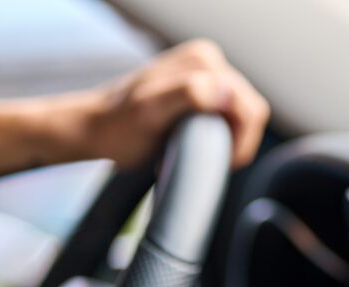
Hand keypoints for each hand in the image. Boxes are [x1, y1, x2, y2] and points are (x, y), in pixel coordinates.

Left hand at [0, 40, 269, 188]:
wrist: (97, 130)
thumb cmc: (119, 129)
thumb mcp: (150, 112)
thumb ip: (189, 94)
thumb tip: (225, 89)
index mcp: (203, 62)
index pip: (249, 108)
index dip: (240, 143)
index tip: (215, 163)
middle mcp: (208, 61)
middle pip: (251, 111)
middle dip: (236, 142)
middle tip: (207, 161)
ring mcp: (208, 75)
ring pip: (245, 117)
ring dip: (229, 141)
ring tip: (198, 153)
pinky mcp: (206, 90)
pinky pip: (233, 117)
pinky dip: (222, 137)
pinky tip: (195, 144)